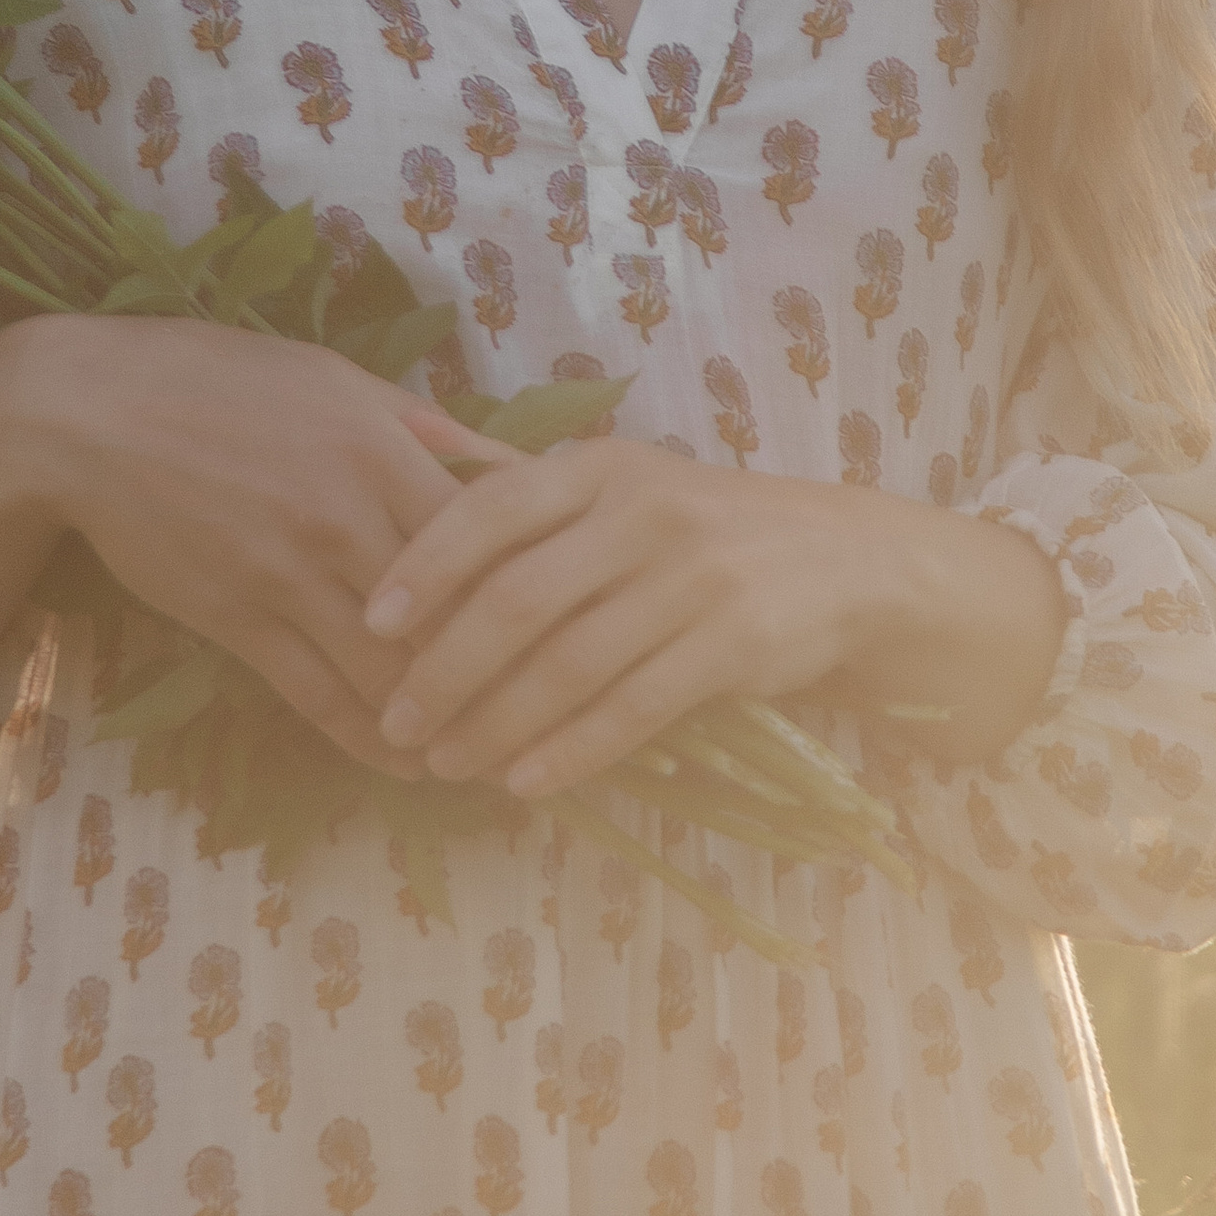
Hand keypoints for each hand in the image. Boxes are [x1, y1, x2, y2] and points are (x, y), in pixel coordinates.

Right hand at [6, 316, 505, 774]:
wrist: (86, 416)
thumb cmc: (214, 378)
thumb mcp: (333, 379)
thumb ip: (425, 428)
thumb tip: (511, 464)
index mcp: (379, 453)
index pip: (487, 542)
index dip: (535, 595)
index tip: (574, 629)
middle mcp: (345, 522)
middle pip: (451, 621)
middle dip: (506, 678)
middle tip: (555, 721)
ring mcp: (289, 579)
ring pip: (389, 676)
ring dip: (445, 728)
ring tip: (493, 762)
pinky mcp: (239, 623)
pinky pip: (317, 698)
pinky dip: (369, 740)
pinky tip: (405, 765)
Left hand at [363, 438, 1068, 793]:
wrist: (845, 564)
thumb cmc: (699, 528)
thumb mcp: (616, 483)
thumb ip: (514, 480)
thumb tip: (400, 432)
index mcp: (601, 469)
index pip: (492, 509)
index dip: (424, 566)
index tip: (370, 624)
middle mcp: (644, 514)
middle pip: (519, 599)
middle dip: (445, 668)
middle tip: (395, 720)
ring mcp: (693, 579)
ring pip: (570, 664)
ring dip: (497, 723)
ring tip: (445, 763)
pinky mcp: (733, 645)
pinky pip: (633, 707)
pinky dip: (572, 750)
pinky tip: (526, 782)